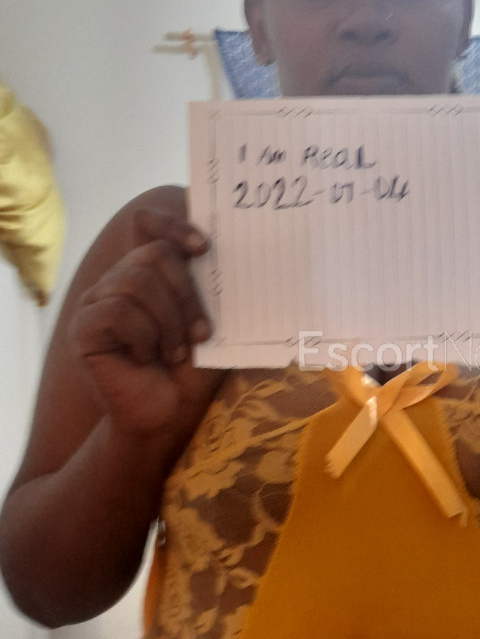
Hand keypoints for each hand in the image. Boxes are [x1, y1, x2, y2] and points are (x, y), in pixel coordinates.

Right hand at [69, 207, 221, 436]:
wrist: (168, 414)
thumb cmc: (192, 370)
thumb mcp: (211, 325)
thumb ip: (212, 290)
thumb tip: (237, 257)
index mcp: (151, 272)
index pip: (148, 224)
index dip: (172, 224)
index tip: (204, 248)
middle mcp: (121, 279)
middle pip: (154, 254)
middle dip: (187, 294)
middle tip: (203, 333)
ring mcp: (98, 300)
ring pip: (137, 282)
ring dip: (168, 322)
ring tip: (175, 353)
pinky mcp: (83, 325)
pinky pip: (117, 310)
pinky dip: (143, 337)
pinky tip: (144, 358)